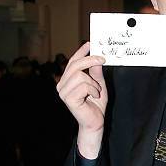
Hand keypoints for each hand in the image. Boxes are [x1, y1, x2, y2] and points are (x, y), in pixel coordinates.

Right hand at [57, 42, 106, 157]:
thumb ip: (95, 73)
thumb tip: (96, 59)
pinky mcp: (68, 98)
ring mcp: (63, 92)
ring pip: (80, 75)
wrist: (96, 122)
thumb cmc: (96, 105)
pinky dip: (93, 90)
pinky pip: (83, 85)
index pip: (72, 62)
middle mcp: (62, 85)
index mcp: (67, 80)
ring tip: (96, 92)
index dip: (81, 52)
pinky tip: (94, 97)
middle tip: (103, 59)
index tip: (90, 43)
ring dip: (93, 82)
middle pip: (75, 65)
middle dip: (90, 60)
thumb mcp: (98, 84)